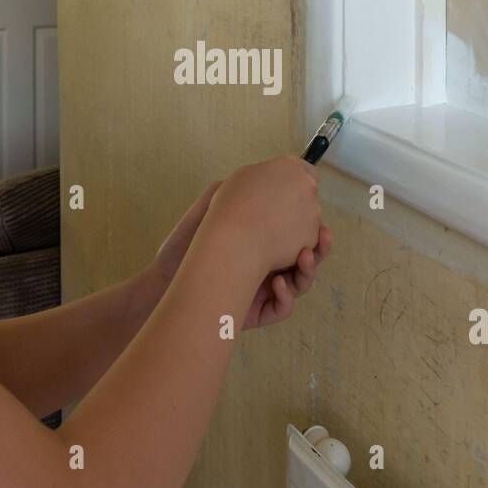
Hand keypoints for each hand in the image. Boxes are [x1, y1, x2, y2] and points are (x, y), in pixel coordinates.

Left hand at [140, 179, 332, 322]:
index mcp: (261, 242)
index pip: (294, 233)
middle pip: (305, 258)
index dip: (310, 225)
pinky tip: (277, 283)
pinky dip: (285, 296)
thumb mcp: (209, 210)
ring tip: (303, 258)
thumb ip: (231, 191)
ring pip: (300, 283)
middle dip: (320, 248)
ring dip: (308, 271)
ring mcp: (264, 290)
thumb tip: (258, 174)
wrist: (165, 279)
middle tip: (323, 237)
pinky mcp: (257, 313)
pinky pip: (282, 308)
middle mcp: (266, 265)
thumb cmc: (185, 246)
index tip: (317, 212)